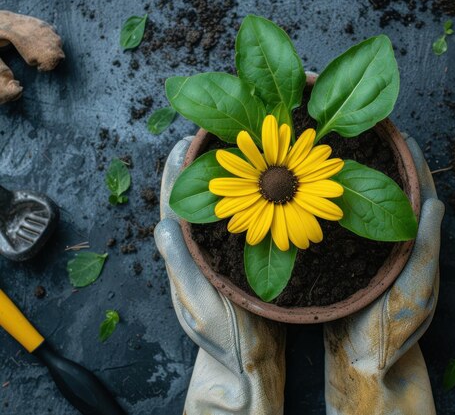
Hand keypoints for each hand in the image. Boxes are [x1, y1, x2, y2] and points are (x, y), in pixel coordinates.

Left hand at [154, 136, 285, 414]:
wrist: (249, 362)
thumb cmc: (225, 338)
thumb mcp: (201, 306)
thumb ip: (182, 269)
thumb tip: (162, 226)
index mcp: (183, 259)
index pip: (173, 207)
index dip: (176, 173)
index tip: (184, 143)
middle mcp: (196, 252)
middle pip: (190, 200)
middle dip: (194, 166)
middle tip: (205, 135)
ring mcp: (214, 256)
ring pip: (212, 208)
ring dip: (216, 177)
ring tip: (226, 149)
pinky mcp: (233, 261)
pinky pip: (233, 222)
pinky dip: (238, 198)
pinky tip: (250, 183)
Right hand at [324, 135, 443, 414]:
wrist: (363, 358)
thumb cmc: (393, 327)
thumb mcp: (417, 285)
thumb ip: (426, 245)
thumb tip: (436, 201)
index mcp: (419, 245)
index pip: (421, 194)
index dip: (414, 165)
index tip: (402, 137)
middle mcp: (400, 243)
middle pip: (398, 194)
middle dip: (389, 164)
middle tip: (373, 137)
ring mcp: (377, 250)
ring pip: (374, 205)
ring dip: (368, 178)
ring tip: (352, 153)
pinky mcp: (355, 259)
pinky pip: (354, 224)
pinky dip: (347, 202)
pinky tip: (331, 190)